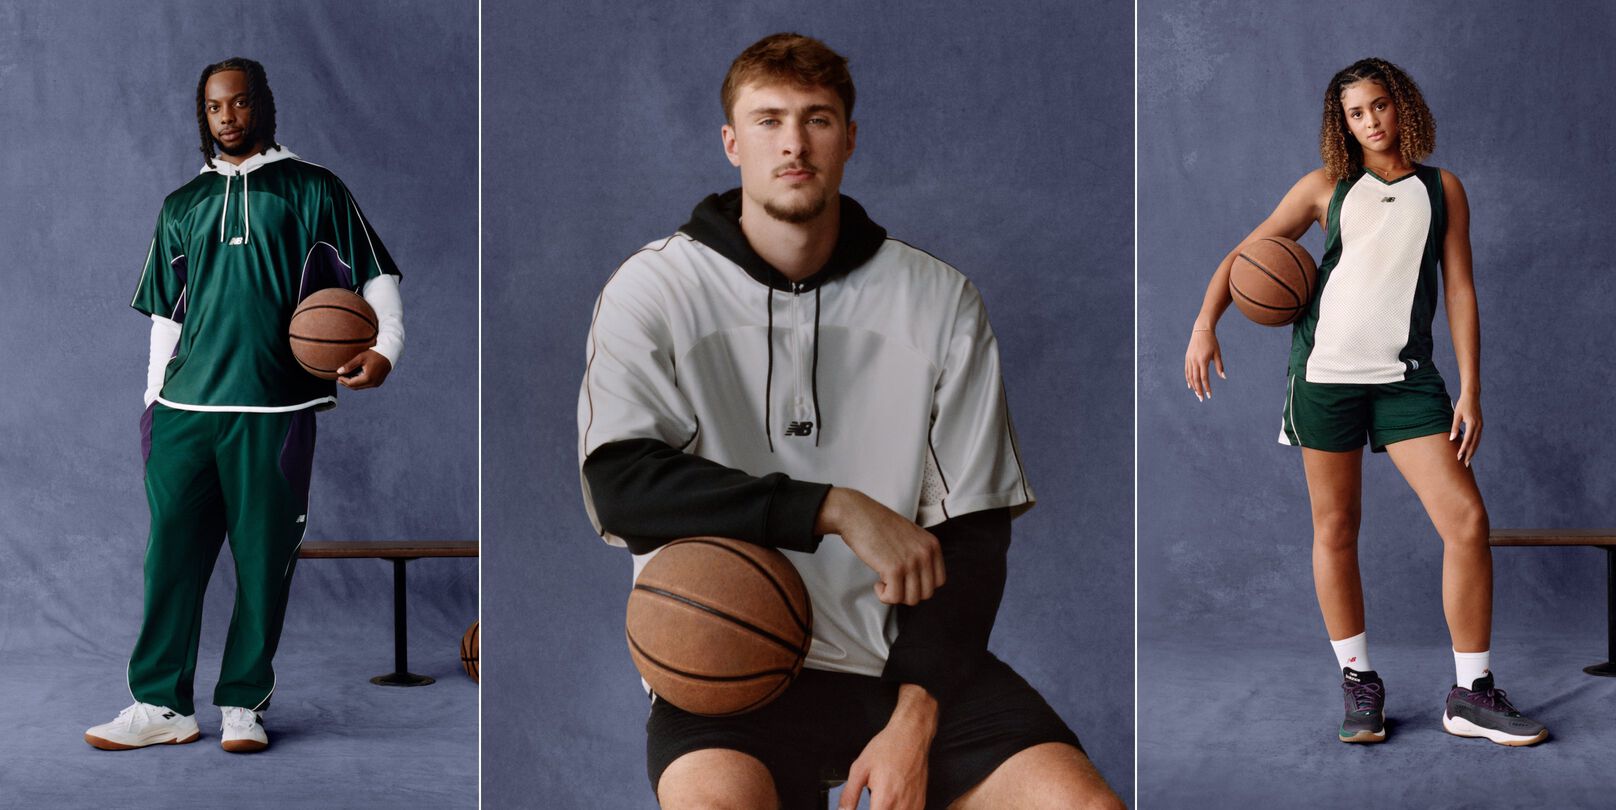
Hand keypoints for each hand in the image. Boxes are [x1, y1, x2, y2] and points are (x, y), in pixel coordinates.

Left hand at [337, 349, 391, 389]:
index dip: (344, 381)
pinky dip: (359, 382)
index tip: (338, 376)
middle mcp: (372, 383)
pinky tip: (355, 377)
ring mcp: (376, 384)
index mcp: (368, 378)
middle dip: (347, 384)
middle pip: (356, 387)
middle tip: (339, 379)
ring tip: (345, 378)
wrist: (389, 354)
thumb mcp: (360, 358)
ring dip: (353, 384)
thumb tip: (339, 372)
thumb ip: (349, 366)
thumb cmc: (374, 354)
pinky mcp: (378, 382)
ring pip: (361, 387)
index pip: (352, 383)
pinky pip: (366, 385)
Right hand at [815, 488, 943, 605]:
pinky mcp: (894, 568)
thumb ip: (920, 554)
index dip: (921, 586)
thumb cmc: (878, 525)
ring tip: (884, 581)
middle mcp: (926, 553)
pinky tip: (877, 583)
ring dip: (895, 595)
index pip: (939, 581)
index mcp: (932, 545)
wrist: (856, 514)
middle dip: (908, 593)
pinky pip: (894, 597)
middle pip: (927, 593)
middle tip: (893, 583)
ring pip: (912, 599)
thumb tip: (920, 582)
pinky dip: (884, 596)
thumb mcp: (910, 536)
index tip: (906, 580)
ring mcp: (911, 561)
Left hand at [839, 686, 936, 809]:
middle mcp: (902, 806)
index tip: (865, 807)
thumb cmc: (888, 748)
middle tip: (872, 803)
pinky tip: (892, 804)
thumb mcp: (860, 768)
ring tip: (880, 802)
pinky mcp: (920, 802)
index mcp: (885, 800)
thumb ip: (849, 794)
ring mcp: (914, 805)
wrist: (911, 735)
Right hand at [1184, 328, 1224, 400]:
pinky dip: (1188, 379)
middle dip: (1198, 390)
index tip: (1209, 395)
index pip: (1204, 378)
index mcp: (1203, 360)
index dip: (1207, 387)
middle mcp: (1194, 361)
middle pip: (1195, 379)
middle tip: (1201, 399)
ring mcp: (1189, 359)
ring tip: (1197, 394)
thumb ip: (1219, 366)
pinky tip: (1190, 385)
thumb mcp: (1217, 353)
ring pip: (1190, 376)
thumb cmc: (1212, 341)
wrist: (1201, 330)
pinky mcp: (1187, 358)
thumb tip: (1223, 377)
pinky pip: (1187, 371)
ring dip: (1193, 386)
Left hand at [1450, 392, 1481, 465]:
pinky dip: (1474, 445)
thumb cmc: (1462, 405)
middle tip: (1465, 464)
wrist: (1472, 396)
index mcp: (1472, 424)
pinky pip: (1478, 438)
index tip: (1459, 457)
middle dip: (1469, 454)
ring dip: (1473, 451)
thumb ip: (1454, 427)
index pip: (1467, 440)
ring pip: (1477, 442)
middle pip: (1474, 443)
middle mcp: (1478, 426)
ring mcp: (1481, 426)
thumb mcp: (1456, 415)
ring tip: (1468, 460)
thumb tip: (1451, 439)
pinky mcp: (1480, 425)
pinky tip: (1471, 450)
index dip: (1463, 449)